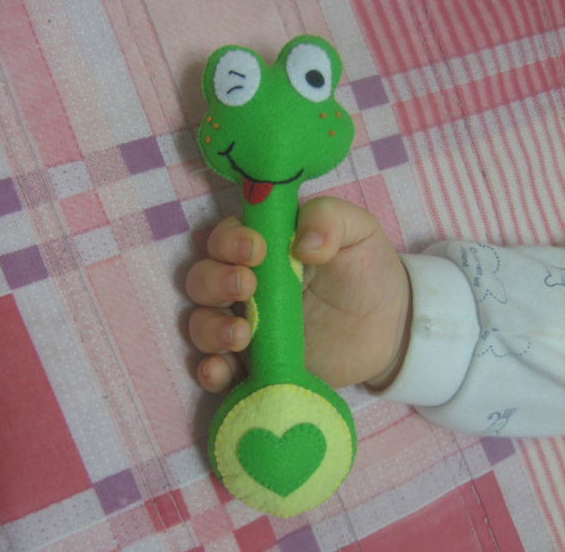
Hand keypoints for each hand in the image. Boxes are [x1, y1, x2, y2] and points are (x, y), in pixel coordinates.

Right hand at [185, 197, 411, 392]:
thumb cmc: (366, 271)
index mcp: (263, 248)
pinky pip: (218, 369)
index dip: (230, 242)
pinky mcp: (254, 364)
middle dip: (214, 282)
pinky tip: (220, 371)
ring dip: (210, 328)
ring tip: (241, 335)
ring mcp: (246, 326)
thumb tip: (303, 243)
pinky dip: (209, 371)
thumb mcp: (360, 233)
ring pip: (202, 323)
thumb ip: (330, 220)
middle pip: (202, 279)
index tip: (257, 251)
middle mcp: (245, 285)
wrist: (388, 328)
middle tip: (247, 288)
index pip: (225, 237)